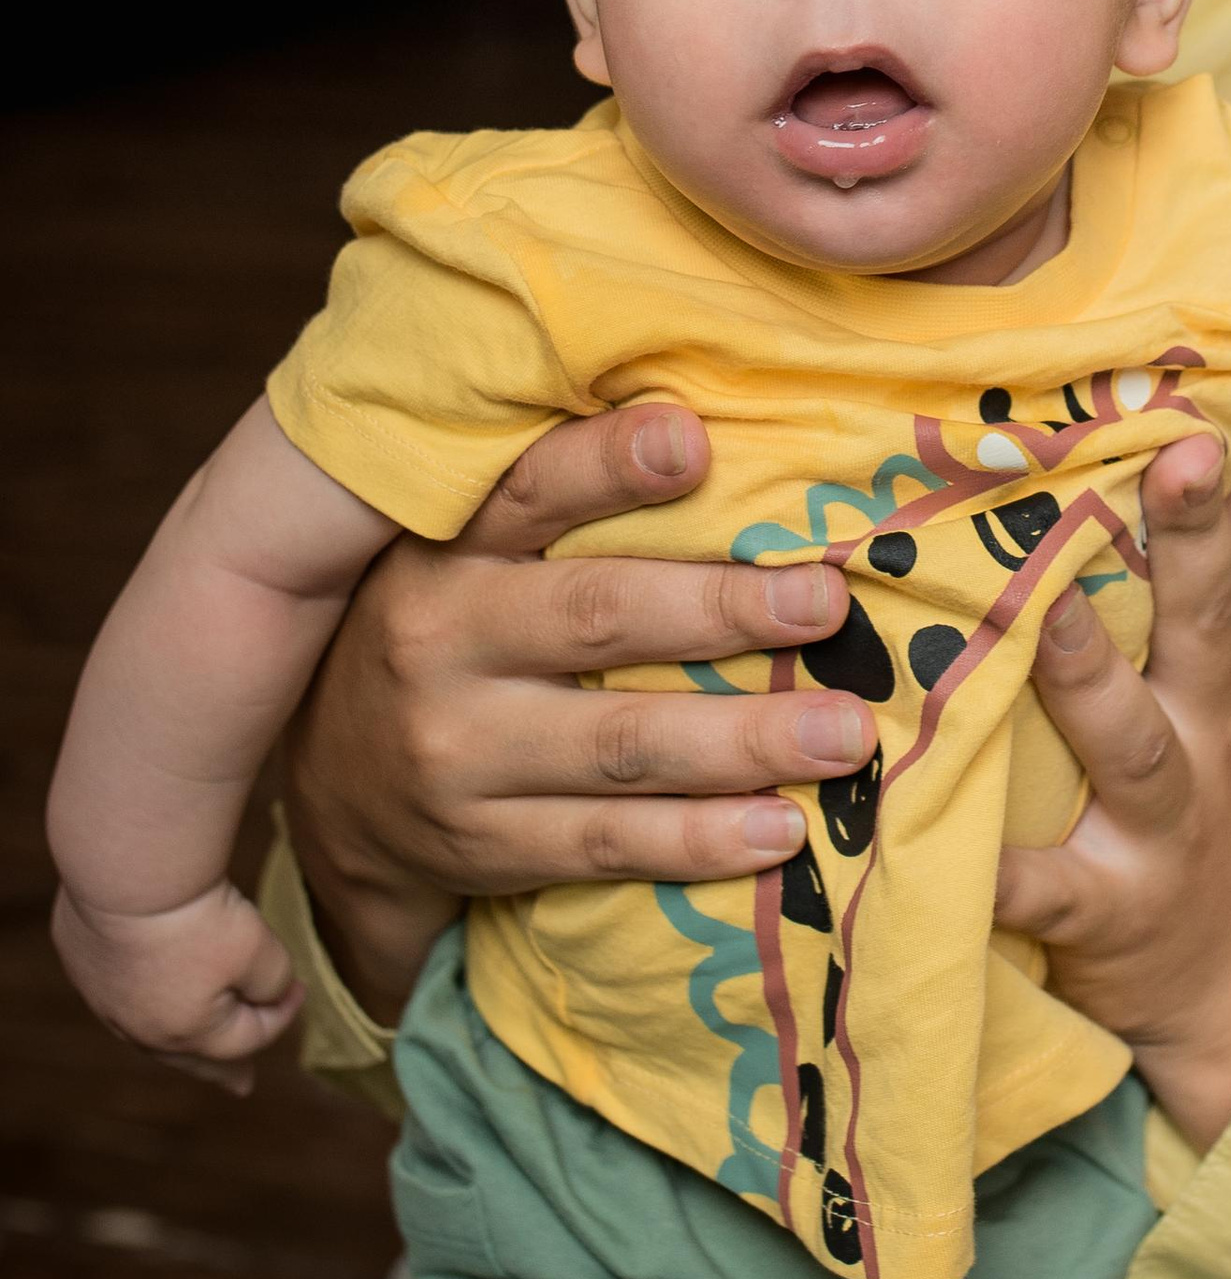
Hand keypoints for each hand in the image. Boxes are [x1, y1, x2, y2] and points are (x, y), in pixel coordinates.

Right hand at [52, 877, 303, 1095]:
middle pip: (191, 1054)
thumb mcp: (259, 950)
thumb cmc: (196, 916)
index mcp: (187, 1032)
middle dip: (222, 1068)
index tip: (299, 988)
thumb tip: (269, 992)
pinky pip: (117, 990)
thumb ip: (272, 983)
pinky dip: (141, 995)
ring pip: (148, 1028)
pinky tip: (149, 994)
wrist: (125, 868)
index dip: (281, 1013)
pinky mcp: (81, 959)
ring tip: (193, 1046)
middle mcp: (138, 1026)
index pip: (248, 1037)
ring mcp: (102, 995)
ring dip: (178, 1036)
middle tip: (241, 1085)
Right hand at [280, 398, 875, 1023]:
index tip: (695, 440)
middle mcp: (442, 643)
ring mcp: (458, 754)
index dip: (608, 463)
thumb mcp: (467, 553)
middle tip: (828, 605)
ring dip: (746, 741)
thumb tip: (721, 433)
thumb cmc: (451, 631)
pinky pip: (610, 844)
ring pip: (621, 746)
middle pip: (598, 618)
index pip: (530, 490)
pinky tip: (783, 829)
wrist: (335, 787)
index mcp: (447, 551)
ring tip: (846, 735)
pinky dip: (702, 842)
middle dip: (724, 609)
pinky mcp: (483, 845)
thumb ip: (563, 500)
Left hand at [995, 359, 1230, 1151]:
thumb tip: (1219, 424)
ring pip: (1132, 742)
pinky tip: (932, 844)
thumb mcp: (1226, 694)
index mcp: (1226, 676)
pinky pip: (1041, 888)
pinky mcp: (1104, 912)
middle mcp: (1210, 737)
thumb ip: (1212, 576)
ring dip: (1093, 675)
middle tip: (1181, 447)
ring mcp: (1162, 826)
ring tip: (1047, 618)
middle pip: (1210, 619)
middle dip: (1196, 534)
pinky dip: (990, 870)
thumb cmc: (1211, 813)